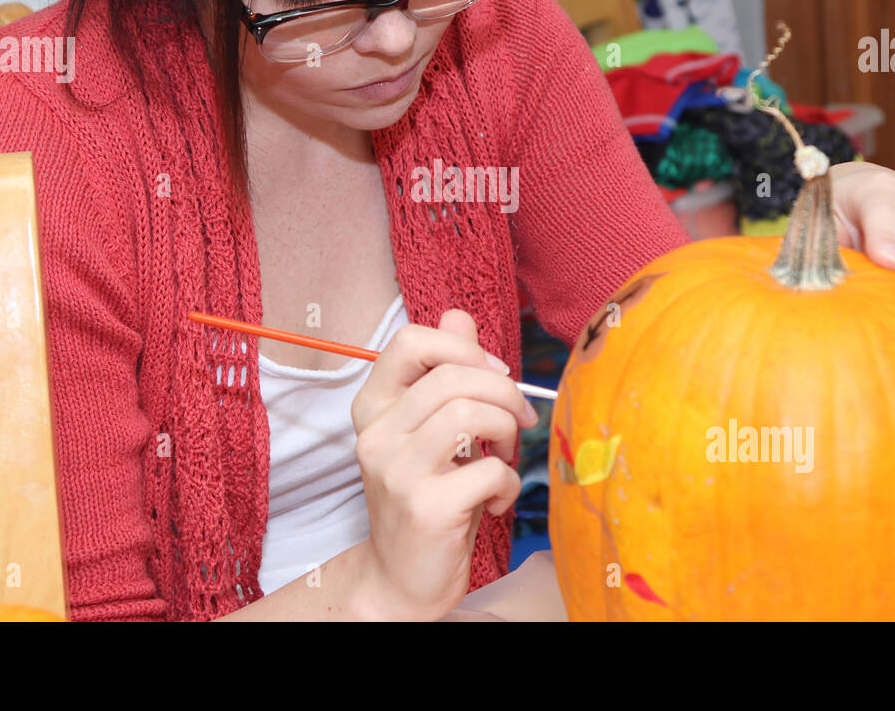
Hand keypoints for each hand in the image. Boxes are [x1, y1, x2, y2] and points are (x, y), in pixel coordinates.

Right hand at [349, 310, 536, 619]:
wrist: (402, 578)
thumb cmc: (426, 496)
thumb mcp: (430, 430)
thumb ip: (443, 372)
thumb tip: (458, 316)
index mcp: (374, 407)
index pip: (409, 341)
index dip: (463, 349)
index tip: (494, 375)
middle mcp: (376, 434)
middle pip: (453, 376)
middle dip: (504, 392)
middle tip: (521, 420)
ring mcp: (397, 471)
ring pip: (470, 413)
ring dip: (507, 432)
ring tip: (504, 458)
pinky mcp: (425, 507)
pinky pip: (488, 470)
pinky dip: (507, 483)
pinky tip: (494, 500)